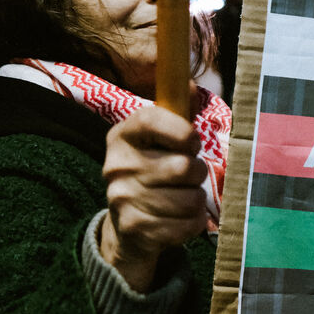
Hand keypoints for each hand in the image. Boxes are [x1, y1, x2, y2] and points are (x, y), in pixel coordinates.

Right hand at [100, 105, 208, 292]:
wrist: (127, 226)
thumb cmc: (154, 172)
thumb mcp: (159, 140)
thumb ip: (177, 113)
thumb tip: (192, 85)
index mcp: (122, 136)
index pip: (152, 120)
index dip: (182, 132)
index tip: (192, 143)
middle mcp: (117, 165)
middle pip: (183, 167)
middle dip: (196, 173)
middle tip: (188, 176)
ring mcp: (122, 198)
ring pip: (190, 198)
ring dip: (196, 200)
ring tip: (183, 198)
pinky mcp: (134, 228)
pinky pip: (187, 224)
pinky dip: (193, 223)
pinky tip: (180, 219)